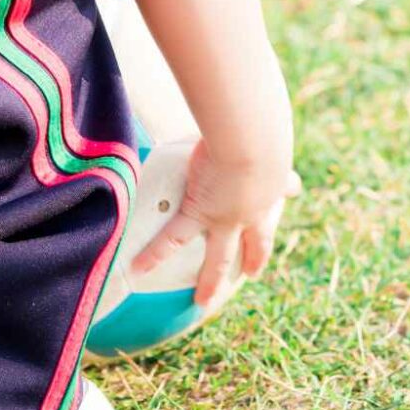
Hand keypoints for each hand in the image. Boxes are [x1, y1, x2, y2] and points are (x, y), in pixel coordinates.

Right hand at [131, 140, 300, 305]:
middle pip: (253, 246)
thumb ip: (268, 129)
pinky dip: (154, 254)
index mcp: (270, 193)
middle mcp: (251, 213)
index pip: (270, 216)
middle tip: (251, 275)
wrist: (253, 142)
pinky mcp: (199, 213)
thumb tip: (270, 107)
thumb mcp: (271, 132)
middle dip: (252, 261)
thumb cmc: (264, 128)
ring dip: (210, 281)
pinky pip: (172, 239)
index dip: (268, 230)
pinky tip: (138, 268)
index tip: (269, 240)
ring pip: (217, 258)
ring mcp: (226, 220)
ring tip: (203, 302)